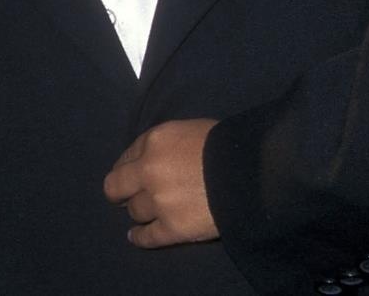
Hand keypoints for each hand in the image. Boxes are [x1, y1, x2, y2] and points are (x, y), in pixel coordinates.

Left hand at [102, 118, 218, 247]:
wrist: (251, 173)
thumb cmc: (227, 145)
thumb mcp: (192, 130)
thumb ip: (169, 145)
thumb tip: (162, 158)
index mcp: (155, 141)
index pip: (127, 156)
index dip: (129, 167)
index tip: (131, 174)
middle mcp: (149, 171)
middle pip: (116, 186)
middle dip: (120, 191)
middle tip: (126, 196)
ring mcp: (159, 202)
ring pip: (134, 211)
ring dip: (139, 212)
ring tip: (143, 215)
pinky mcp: (172, 228)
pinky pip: (147, 237)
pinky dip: (140, 238)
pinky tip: (136, 237)